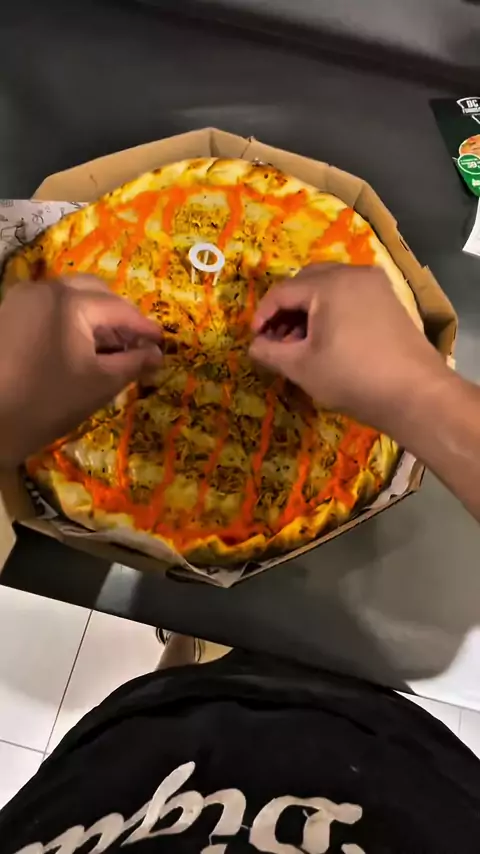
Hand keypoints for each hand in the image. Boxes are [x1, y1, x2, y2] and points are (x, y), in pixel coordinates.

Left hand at [0, 276, 162, 465]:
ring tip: (111, 347)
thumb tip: (157, 354)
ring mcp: (21, 300)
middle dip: (119, 315)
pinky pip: (49, 308)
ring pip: (70, 297)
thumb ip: (134, 363)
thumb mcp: (100, 384)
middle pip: (93, 292)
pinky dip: (71, 320)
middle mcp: (43, 289)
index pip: (118, 308)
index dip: (143, 326)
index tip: (162, 342)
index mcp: (69, 302)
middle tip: (137, 342)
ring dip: (95, 316)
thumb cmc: (48, 402)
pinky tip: (81, 346)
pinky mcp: (7, 315)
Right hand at [249, 264, 447, 429]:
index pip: (283, 291)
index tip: (255, 339)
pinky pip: (351, 295)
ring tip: (300, 342)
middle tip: (276, 338)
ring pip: (330, 286)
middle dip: (287, 308)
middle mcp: (353, 274)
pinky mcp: (390, 301)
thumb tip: (254, 346)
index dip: (262, 314)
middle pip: (307, 281)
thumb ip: (271, 352)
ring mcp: (376, 285)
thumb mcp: (302, 368)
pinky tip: (328, 339)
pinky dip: (332, 310)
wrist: (415, 394)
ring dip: (309, 309)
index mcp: (329, 284)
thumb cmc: (352, 378)